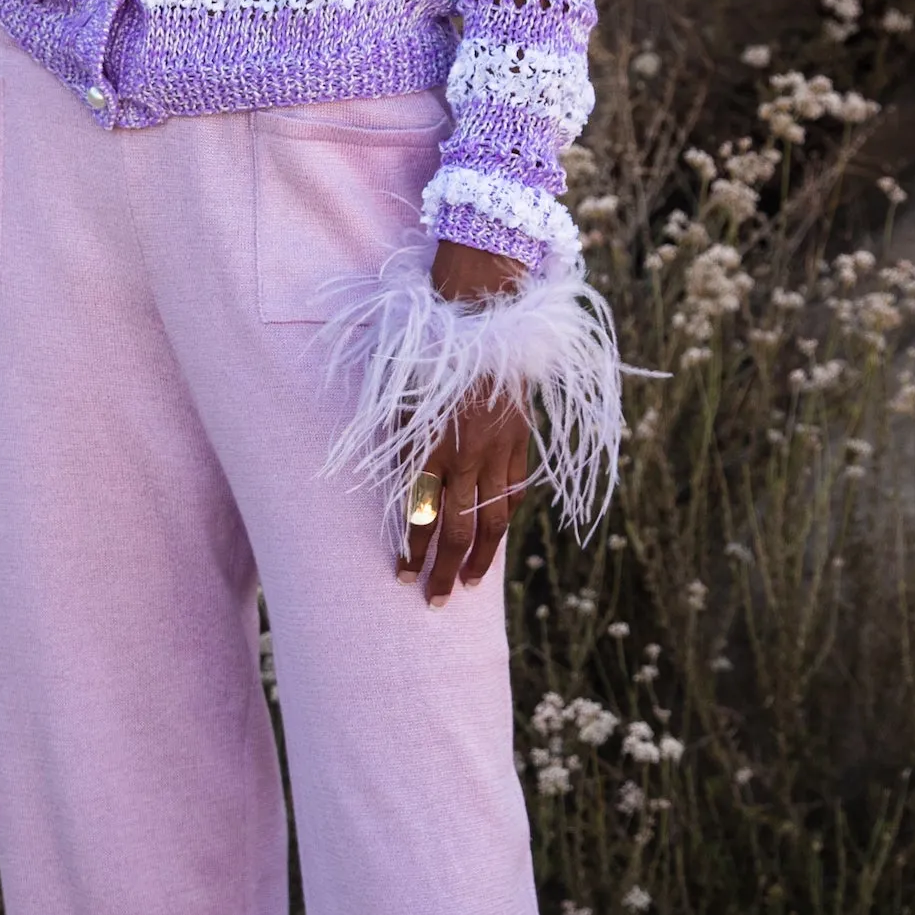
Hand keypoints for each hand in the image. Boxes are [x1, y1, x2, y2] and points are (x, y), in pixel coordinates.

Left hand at [400, 239, 532, 605]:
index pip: (421, 514)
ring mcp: (499, 449)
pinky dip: (506, 516)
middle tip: (433, 602)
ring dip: (479, 558)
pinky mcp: (520, 438)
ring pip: (493, 518)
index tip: (400, 575)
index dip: (411, 549)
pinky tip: (496, 536)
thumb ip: (399, 441)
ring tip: (467, 586)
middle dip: (444, 569)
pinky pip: (515, 488)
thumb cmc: (428, 348)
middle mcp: (468, 454)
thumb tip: (394, 486)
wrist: (483, 313)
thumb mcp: (399, 393)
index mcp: (433, 444)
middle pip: (459, 529)